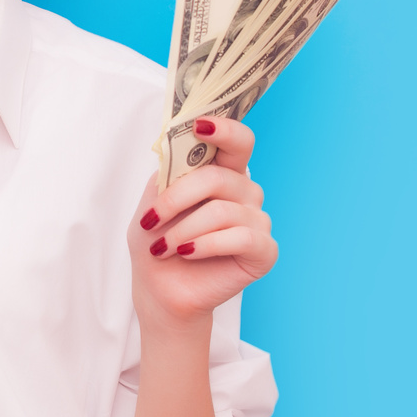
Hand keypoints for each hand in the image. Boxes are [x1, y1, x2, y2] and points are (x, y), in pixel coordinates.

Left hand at [129, 118, 277, 330]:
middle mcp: (245, 192)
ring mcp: (258, 221)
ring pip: (223, 211)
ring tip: (162, 248)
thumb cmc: (157, 242)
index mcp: (223, 173)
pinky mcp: (264, 251)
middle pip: (219, 178)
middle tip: (151, 220)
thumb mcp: (152, 202)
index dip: (224, 128)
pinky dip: (206, 245)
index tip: (199, 125)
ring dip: (184, 230)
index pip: (238, 141)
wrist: (161, 290)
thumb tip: (183, 148)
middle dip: (177, 199)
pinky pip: (241, 238)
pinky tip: (186, 253)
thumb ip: (169, 174)